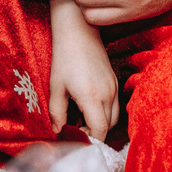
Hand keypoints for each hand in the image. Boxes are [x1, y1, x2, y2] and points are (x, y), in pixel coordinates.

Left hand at [47, 0, 120, 135]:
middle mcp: (108, 93)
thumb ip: (57, 113)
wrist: (79, 31)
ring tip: (81, 118)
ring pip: (114, 117)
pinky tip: (88, 106)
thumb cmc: (64, 57)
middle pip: (109, 127)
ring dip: (101, 123)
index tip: (77, 138)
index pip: (100, 130)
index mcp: (92, 96)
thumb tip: (58, 132)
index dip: (90, 140)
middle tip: (77, 130)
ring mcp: (114, 86)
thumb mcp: (56, 87)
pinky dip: (104, 111)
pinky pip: (114, 105)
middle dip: (95, 133)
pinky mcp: (115, 80)